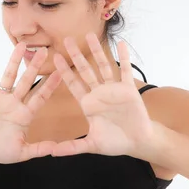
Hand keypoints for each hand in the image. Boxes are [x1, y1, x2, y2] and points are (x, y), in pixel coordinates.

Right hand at [0, 43, 61, 163]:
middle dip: (36, 67)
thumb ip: (37, 149)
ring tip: (22, 45)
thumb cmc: (0, 150)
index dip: (50, 85)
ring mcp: (0, 98)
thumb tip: (55, 149)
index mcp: (26, 114)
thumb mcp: (21, 152)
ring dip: (15, 61)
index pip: (41, 96)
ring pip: (9, 76)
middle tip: (45, 51)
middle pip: (28, 81)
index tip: (61, 73)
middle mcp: (15, 102)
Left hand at [51, 33, 153, 157]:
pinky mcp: (128, 89)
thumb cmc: (115, 142)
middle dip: (76, 56)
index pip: (73, 84)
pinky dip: (123, 57)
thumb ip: (72, 147)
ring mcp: (113, 89)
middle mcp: (99, 93)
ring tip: (90, 35)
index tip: (54, 57)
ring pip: (103, 66)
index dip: (64, 71)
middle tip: (66, 39)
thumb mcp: (91, 145)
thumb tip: (51, 153)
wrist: (137, 142)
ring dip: (97, 51)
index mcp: (88, 104)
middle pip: (85, 70)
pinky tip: (121, 44)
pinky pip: (125, 71)